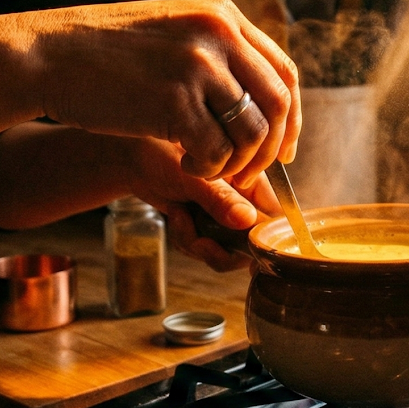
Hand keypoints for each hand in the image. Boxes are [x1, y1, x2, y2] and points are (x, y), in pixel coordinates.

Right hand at [23, 0, 301, 187]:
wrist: (45, 55)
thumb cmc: (103, 52)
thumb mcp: (171, 32)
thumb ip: (215, 52)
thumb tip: (257, 97)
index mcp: (222, 16)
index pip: (284, 71)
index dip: (290, 118)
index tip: (283, 148)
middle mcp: (218, 35)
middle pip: (277, 104)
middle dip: (269, 149)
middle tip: (248, 174)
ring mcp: (198, 67)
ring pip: (251, 133)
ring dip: (238, 164)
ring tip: (210, 169)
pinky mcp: (174, 102)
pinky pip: (217, 152)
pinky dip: (209, 170)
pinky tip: (186, 165)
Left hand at [128, 138, 280, 270]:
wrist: (135, 159)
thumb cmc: (162, 154)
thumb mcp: (192, 178)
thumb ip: (220, 199)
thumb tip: (247, 221)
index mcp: (250, 180)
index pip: (274, 218)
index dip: (264, 240)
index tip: (247, 254)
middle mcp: (243, 199)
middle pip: (250, 244)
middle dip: (221, 249)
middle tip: (200, 241)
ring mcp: (224, 214)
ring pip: (225, 251)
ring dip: (198, 243)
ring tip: (181, 219)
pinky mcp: (206, 226)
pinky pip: (205, 249)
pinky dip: (187, 240)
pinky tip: (176, 217)